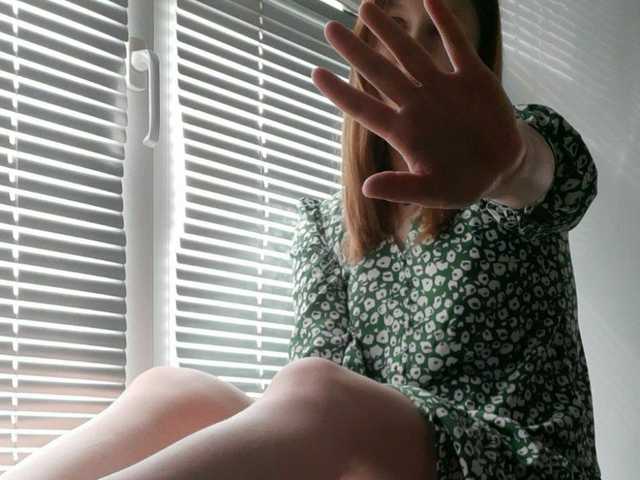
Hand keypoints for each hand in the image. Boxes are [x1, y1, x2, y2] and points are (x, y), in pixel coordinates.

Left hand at [311, 0, 526, 208]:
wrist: (501, 168)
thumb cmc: (462, 182)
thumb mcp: (433, 191)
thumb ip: (401, 188)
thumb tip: (366, 188)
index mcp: (404, 132)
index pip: (364, 109)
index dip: (340, 93)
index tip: (315, 73)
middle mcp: (417, 105)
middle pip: (380, 73)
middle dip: (355, 51)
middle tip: (330, 28)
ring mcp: (443, 88)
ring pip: (410, 53)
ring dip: (389, 31)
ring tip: (365, 7)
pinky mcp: (473, 78)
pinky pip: (457, 45)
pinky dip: (447, 23)